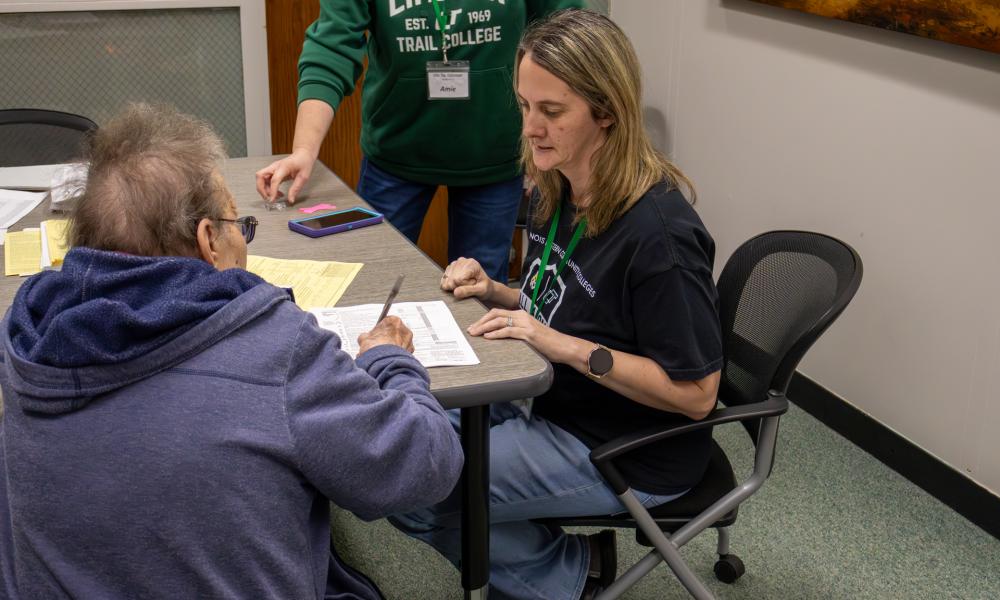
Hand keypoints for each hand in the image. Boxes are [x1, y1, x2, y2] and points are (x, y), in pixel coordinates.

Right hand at [255, 149, 314, 204]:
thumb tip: (290, 199)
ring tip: (275, 197)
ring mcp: (272, 168)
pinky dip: (268, 188)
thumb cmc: (303, 162)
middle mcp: (275, 166)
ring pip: (261, 179)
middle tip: (268, 198)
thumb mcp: (303, 176)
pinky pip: (265, 180)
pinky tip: (276, 193)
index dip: (272, 190)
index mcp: (284, 166)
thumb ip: (296, 188)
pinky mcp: (273, 171)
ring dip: (264, 189)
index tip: (272, 199)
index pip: (274, 179)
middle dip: (261, 189)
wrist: (303, 154)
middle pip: (260, 176)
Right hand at [357, 316, 414, 354]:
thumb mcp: (364, 338)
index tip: (377, 334)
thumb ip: (366, 336)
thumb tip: (364, 338)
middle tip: (380, 345)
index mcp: (394, 320)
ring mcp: (409, 341)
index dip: (381, 330)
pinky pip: (403, 352)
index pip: (387, 322)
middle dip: (388, 339)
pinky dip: (397, 355)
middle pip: (395, 332)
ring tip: (383, 353)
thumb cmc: (375, 347)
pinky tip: (389, 358)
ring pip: (400, 343)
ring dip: (394, 347)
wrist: (383, 361)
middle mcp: (404, 329)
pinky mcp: (410, 351)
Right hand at [440, 257, 492, 300]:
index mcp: (472, 264)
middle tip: (469, 285)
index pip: (459, 279)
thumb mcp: (481, 291)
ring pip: (447, 280)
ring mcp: (455, 264)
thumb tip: (455, 292)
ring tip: (464, 284)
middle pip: (452, 279)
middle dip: (459, 286)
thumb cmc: (485, 288)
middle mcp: (462, 261)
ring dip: (454, 286)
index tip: (473, 285)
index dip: (464, 286)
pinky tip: (457, 284)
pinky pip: (444, 280)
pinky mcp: (449, 269)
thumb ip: (468, 291)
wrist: (484, 286)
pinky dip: (449, 285)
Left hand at [467, 308, 582, 365]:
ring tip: (475, 333)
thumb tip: (501, 335)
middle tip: (470, 330)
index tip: (475, 326)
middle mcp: (522, 316)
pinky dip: (496, 333)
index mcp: (521, 314)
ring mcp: (525, 324)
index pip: (498, 312)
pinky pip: (509, 331)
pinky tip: (488, 337)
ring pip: (499, 321)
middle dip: (480, 322)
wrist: (563, 346)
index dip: (484, 318)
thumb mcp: (529, 333)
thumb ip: (517, 331)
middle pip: (495, 314)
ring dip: (484, 327)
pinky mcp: (528, 333)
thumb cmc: (547, 342)